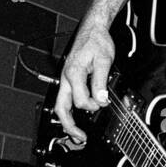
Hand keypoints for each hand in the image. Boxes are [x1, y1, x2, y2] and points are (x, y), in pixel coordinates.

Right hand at [54, 21, 115, 142]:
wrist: (92, 30)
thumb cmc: (97, 41)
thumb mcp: (104, 60)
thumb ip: (101, 81)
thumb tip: (101, 99)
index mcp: (74, 74)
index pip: (80, 100)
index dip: (93, 105)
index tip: (103, 104)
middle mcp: (66, 78)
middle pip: (61, 108)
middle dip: (69, 125)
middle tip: (80, 137)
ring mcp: (66, 80)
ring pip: (61, 105)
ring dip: (68, 121)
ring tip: (77, 133)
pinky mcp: (69, 80)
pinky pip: (66, 98)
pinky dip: (70, 111)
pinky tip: (78, 117)